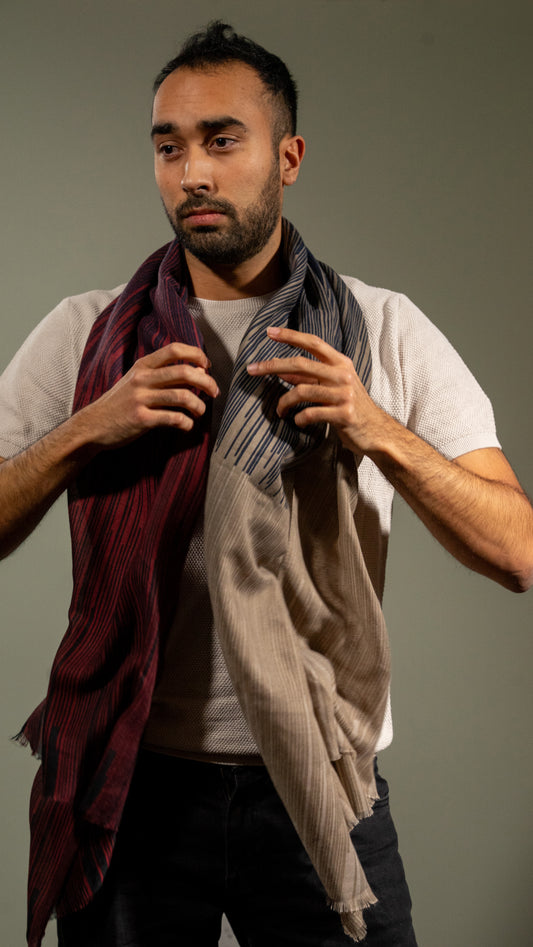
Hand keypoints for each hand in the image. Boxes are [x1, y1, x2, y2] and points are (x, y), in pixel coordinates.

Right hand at [77, 342, 218, 447]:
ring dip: (199, 405)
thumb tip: (201, 371)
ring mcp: (140, 399)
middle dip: (207, 382)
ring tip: (200, 412)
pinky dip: (186, 423)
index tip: (207, 367)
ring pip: (182, 396)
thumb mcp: (138, 382)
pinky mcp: (141, 419)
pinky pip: (173, 418)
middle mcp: (142, 378)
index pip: (175, 350)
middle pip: (184, 372)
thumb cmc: (120, 403)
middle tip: (214, 392)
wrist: (93, 425)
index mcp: (143, 365)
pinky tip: (187, 426)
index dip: (196, 355)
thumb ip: (165, 376)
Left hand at [246, 326, 393, 454]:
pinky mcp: (344, 414)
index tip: (269, 332)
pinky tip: (297, 421)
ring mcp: (344, 394)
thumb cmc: (350, 406)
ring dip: (284, 402)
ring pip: (302, 391)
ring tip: (279, 411)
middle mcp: (343, 374)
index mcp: (341, 363)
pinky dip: (299, 418)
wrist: (375, 431)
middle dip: (272, 365)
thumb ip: (308, 378)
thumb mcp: (331, 387)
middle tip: (252, 369)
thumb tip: (281, 370)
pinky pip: (311, 413)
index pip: (313, 343)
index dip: (290, 336)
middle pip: (301, 364)